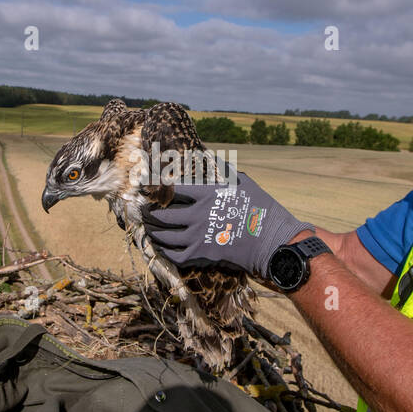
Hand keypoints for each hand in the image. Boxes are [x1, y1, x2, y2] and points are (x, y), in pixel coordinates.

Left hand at [143, 170, 312, 278]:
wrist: (271, 240)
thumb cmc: (259, 206)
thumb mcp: (241, 181)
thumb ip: (219, 170)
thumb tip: (205, 156)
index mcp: (207, 193)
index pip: (172, 188)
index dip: (155, 186)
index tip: (144, 185)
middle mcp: (199, 214)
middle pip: (162, 213)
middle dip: (148, 211)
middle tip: (140, 209)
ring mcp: (199, 237)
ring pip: (164, 235)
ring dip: (153, 230)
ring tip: (148, 226)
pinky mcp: (202, 256)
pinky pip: (174, 254)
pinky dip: (164, 249)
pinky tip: (161, 244)